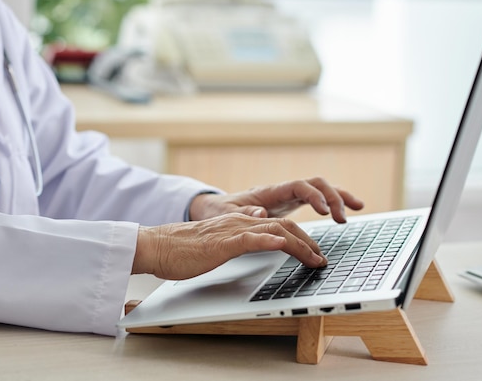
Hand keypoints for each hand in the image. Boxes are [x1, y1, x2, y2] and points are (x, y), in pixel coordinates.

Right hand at [133, 213, 326, 279]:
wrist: (158, 246)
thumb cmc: (185, 249)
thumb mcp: (220, 242)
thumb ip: (241, 236)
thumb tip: (262, 231)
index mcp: (240, 223)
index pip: (279, 228)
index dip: (301, 239)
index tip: (314, 253)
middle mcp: (240, 222)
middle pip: (284, 228)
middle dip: (308, 243)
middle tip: (322, 259)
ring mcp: (232, 231)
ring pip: (274, 232)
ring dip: (299, 246)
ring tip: (315, 258)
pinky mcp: (222, 243)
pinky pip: (250, 240)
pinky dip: (269, 242)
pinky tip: (283, 246)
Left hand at [189, 177, 363, 223]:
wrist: (215, 209)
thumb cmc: (219, 211)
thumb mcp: (225, 214)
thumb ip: (243, 213)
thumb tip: (261, 210)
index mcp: (270, 191)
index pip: (298, 186)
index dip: (313, 196)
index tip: (324, 211)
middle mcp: (283, 190)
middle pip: (315, 183)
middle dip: (333, 197)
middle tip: (341, 218)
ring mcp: (289, 195)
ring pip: (321, 188)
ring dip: (340, 196)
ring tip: (358, 208)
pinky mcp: (292, 203)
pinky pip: (318, 199)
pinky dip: (334, 203)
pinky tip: (348, 212)